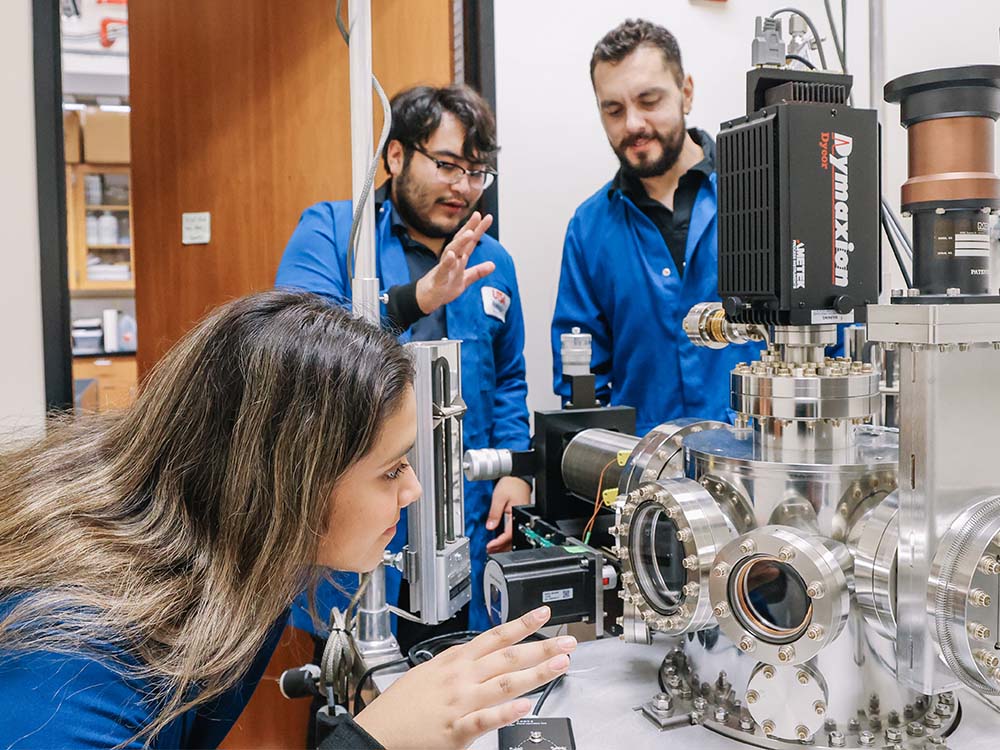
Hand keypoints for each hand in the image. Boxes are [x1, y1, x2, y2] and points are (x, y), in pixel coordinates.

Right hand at [354, 606, 574, 748]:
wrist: (380, 730)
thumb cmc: (403, 703)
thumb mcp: (429, 670)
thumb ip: (458, 662)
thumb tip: (479, 653)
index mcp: (456, 661)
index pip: (496, 636)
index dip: (522, 624)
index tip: (545, 613)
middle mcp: (462, 678)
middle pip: (508, 657)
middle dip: (541, 648)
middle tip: (568, 642)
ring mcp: (461, 703)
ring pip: (504, 684)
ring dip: (535, 674)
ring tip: (559, 665)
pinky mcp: (458, 730)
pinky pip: (485, 719)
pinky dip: (505, 712)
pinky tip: (524, 705)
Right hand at [415, 212, 494, 313]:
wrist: (426, 299)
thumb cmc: (444, 287)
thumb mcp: (465, 280)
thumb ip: (478, 272)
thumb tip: (493, 265)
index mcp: (459, 259)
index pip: (470, 242)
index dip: (478, 230)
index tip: (487, 217)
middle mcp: (452, 260)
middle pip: (461, 241)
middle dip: (469, 228)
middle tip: (477, 216)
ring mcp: (444, 268)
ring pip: (451, 251)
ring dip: (460, 242)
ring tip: (469, 232)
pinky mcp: (438, 279)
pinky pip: (442, 269)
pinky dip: (447, 262)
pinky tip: (451, 255)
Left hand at [486, 477, 531, 553]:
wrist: (517, 477)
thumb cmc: (511, 484)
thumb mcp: (498, 498)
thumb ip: (494, 514)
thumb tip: (490, 527)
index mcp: (517, 515)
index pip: (508, 534)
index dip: (499, 542)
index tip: (490, 546)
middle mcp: (520, 518)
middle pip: (512, 539)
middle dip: (501, 547)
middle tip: (490, 551)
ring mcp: (520, 518)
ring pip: (513, 537)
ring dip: (503, 544)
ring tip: (493, 549)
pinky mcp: (518, 517)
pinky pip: (513, 531)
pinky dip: (506, 538)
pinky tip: (500, 540)